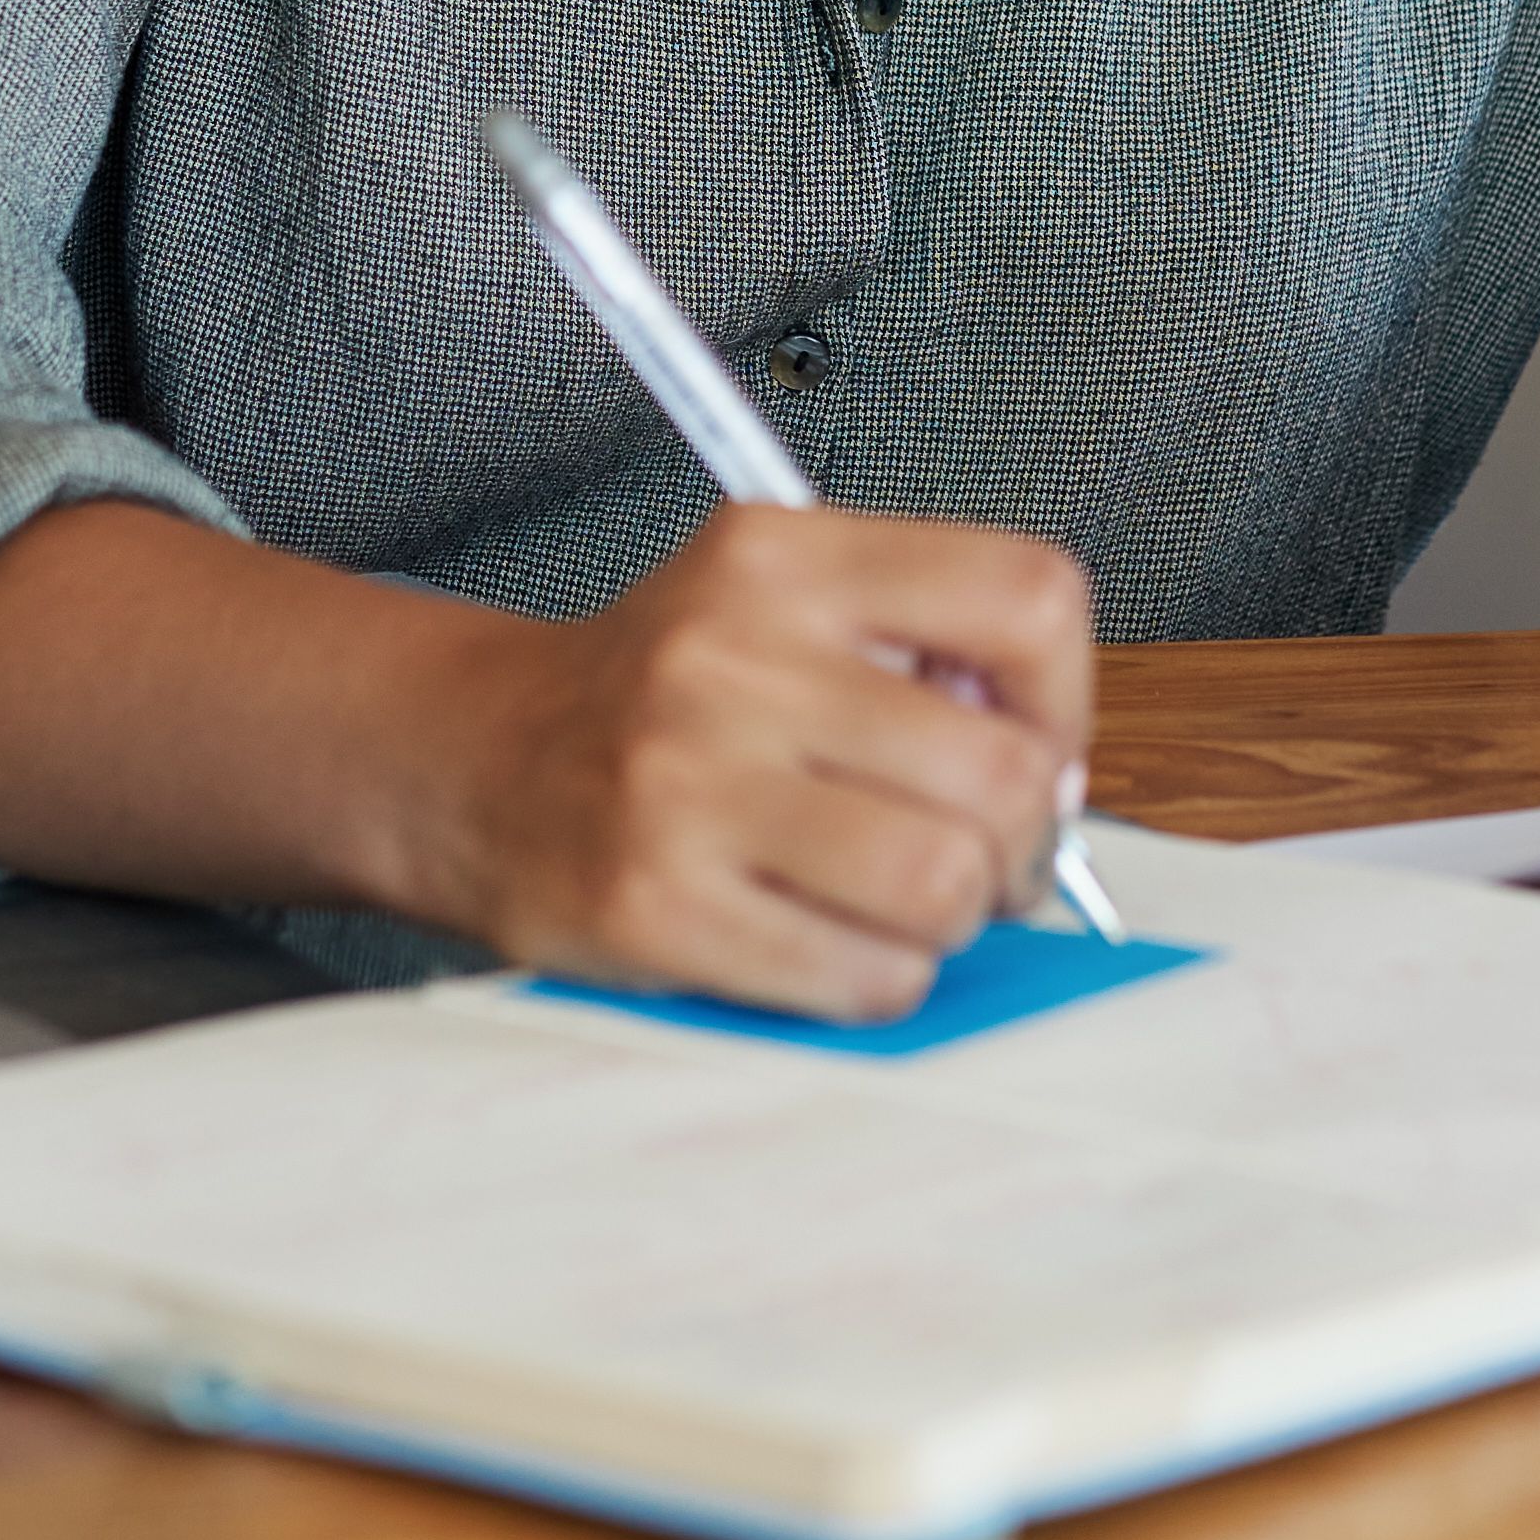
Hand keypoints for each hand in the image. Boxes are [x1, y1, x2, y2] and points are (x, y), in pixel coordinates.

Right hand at [408, 505, 1094, 1017]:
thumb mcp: (776, 608)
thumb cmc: (660, 699)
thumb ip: (918, 653)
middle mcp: (733, 656)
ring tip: (900, 901)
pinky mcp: (656, 907)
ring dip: (951, 919)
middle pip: (1003, 772)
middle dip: (1020, 842)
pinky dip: (879, 981)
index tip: (1032, 744)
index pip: (1025, 601)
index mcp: (784, 558)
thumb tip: (1059, 774)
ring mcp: (687, 785)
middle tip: (978, 857)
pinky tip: (830, 946)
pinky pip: (862, 975)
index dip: (1066, 698)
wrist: (473, 764)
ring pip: (943, 883)